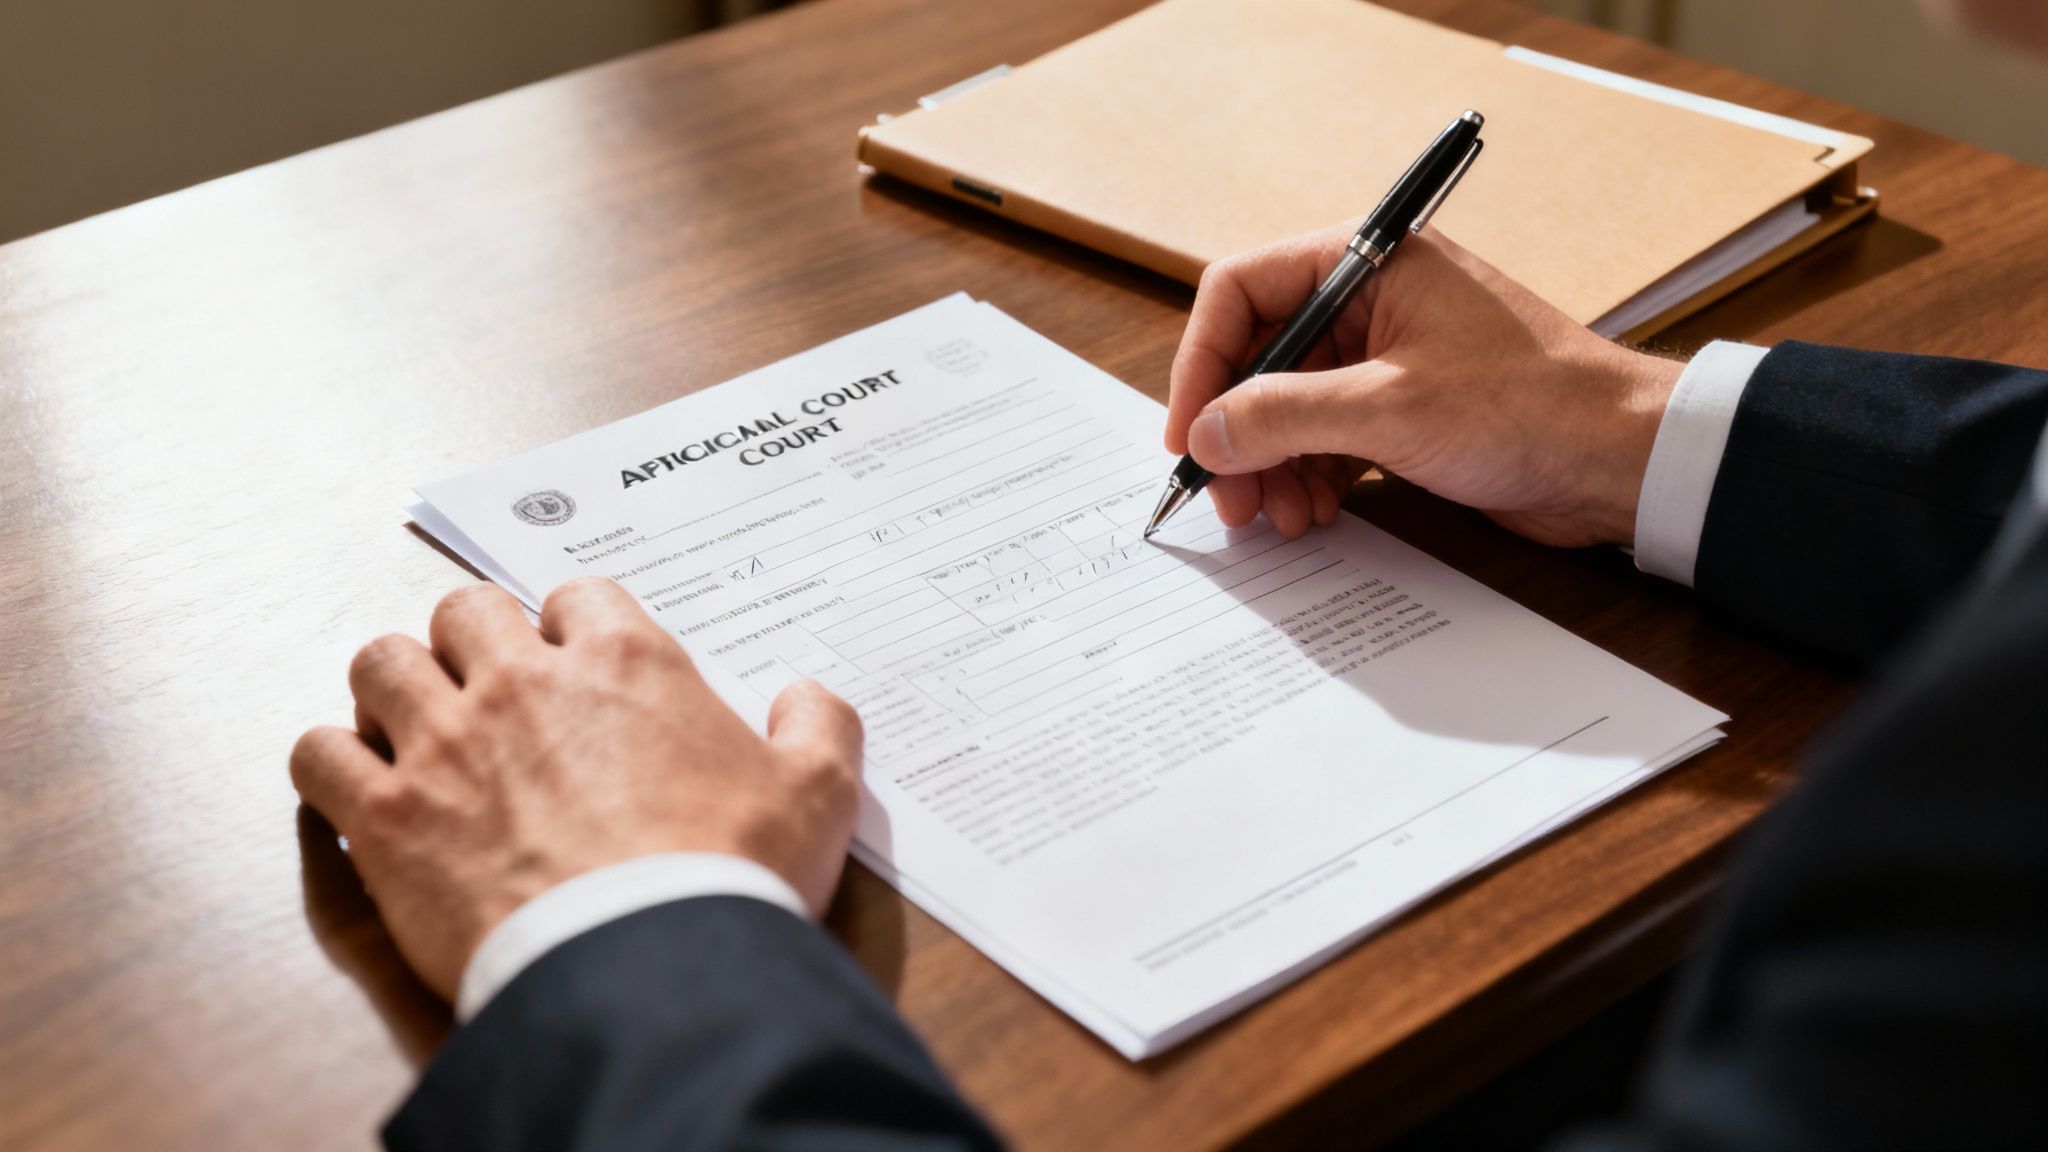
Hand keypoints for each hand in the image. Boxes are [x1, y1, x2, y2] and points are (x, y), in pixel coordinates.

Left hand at [290, 578, 861, 999]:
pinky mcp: (387, 818)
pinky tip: (357, 787)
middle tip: (491, 689)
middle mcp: (523, 683)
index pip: (576, 596)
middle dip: (474, 640)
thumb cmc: (731, 873)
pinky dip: (330, 763)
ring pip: (379, 664)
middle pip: (465, 612)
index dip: (573, 627)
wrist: (648, 964)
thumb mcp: (818, 793)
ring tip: (414, 726)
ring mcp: (445, 744)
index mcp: (625, 661)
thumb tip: (811, 697)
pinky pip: (318, 756)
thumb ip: (820, 726)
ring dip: (393, 686)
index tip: (579, 666)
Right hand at [1164, 223, 1684, 547]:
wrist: (1622, 460)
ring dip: (1271, 465)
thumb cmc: (1529, 406)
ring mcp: (1387, 356)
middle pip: (1260, 357)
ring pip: (1289, 406)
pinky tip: (1312, 515)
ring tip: (1278, 519)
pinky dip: (1309, 476)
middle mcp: (1371, 298)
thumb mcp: (1389, 409)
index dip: (1201, 363)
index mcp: (1367, 261)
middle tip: (1228, 499)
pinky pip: (1327, 437)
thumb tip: (1203, 434)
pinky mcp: (1405, 409)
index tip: (1187, 434)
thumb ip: (1282, 416)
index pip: (1241, 290)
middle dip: (1237, 432)